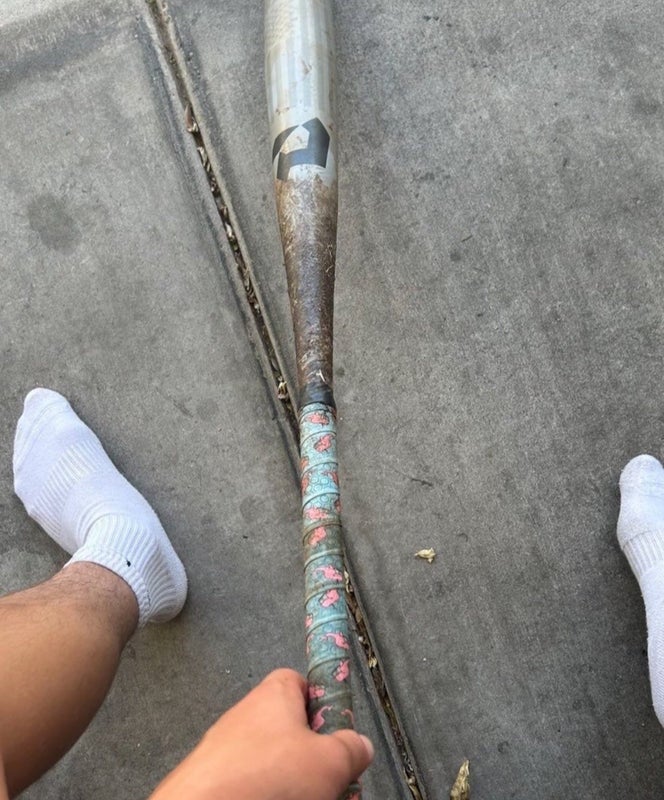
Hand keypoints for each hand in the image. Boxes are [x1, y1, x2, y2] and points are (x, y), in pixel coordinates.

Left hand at [149, 668, 373, 799]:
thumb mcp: (330, 762)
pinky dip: (262, 791)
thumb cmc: (268, 777)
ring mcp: (223, 747)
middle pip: (286, 726)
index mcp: (274, 694)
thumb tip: (360, 745)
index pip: (299, 681)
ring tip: (301, 797)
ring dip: (286, 778)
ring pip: (266, 758)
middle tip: (324, 777)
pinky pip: (246, 780)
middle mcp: (245, 714)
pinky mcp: (210, 778)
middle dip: (308, 752)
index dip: (320, 701)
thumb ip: (351, 749)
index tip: (334, 729)